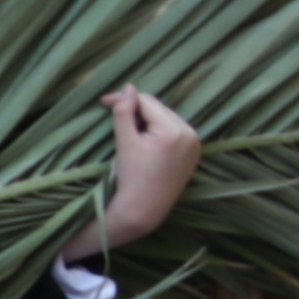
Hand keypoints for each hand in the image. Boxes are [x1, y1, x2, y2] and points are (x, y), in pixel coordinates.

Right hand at [92, 88, 201, 250]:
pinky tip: (146, 143)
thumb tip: (128, 87)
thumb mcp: (125, 141)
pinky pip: (174, 133)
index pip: (147, 102)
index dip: (124, 99)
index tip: (103, 102)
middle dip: (137, 110)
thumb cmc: (131, 178)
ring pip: (166, 120)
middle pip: (159, 110)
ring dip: (148, 120)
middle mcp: (190, 134)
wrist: (142, 211)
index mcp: (174, 130)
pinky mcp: (193, 154)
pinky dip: (159, 132)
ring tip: (130, 131)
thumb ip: (124, 112)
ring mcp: (195, 145)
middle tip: (115, 116)